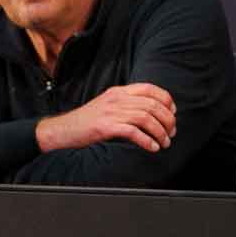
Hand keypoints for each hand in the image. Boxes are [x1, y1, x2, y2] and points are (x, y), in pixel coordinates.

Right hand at [36, 83, 175, 152]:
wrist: (62, 130)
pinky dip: (147, 140)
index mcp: (118, 92)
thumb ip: (127, 105)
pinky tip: (152, 147)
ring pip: (146, 118)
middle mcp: (116, 99)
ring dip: (160, 132)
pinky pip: (133, 132)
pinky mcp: (105, 127)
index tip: (172, 113)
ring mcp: (110, 112)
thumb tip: (153, 113)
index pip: (150, 89)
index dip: (166, 100)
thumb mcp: (108, 106)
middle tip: (171, 133)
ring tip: (164, 143)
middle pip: (152, 105)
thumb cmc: (87, 122)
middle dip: (167, 120)